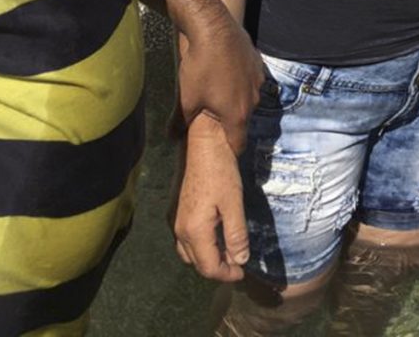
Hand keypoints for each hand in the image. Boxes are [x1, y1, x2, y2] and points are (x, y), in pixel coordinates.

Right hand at [169, 113, 249, 281]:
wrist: (203, 143)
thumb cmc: (221, 171)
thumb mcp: (234, 204)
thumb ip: (236, 235)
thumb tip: (240, 261)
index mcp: (193, 231)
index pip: (209, 267)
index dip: (227, 274)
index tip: (243, 272)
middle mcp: (179, 229)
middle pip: (197, 263)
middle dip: (217, 268)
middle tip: (238, 264)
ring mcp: (175, 220)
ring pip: (188, 253)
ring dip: (207, 258)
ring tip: (228, 252)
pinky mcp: (176, 210)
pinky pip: (185, 240)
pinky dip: (200, 246)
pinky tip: (215, 236)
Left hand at [178, 12, 263, 153]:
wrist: (213, 28)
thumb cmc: (200, 66)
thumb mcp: (186, 98)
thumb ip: (180, 123)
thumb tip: (170, 139)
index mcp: (237, 114)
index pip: (239, 144)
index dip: (229, 150)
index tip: (220, 150)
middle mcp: (253, 100)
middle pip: (243, 119)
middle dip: (230, 120)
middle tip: (213, 114)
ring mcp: (258, 80)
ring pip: (249, 97)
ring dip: (236, 98)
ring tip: (218, 89)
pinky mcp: (258, 62)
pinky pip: (251, 78)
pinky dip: (241, 79)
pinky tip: (226, 70)